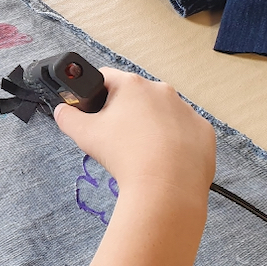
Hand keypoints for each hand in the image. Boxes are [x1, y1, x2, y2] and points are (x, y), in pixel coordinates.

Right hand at [54, 68, 214, 197]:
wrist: (165, 188)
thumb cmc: (125, 157)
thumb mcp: (84, 135)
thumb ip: (67, 117)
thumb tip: (62, 111)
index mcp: (132, 85)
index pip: (106, 77)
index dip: (95, 92)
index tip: (93, 108)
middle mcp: (162, 90)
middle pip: (136, 96)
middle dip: (125, 112)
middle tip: (116, 138)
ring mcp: (186, 110)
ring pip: (162, 113)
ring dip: (151, 126)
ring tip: (141, 153)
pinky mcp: (203, 131)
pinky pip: (184, 132)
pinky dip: (174, 142)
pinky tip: (163, 159)